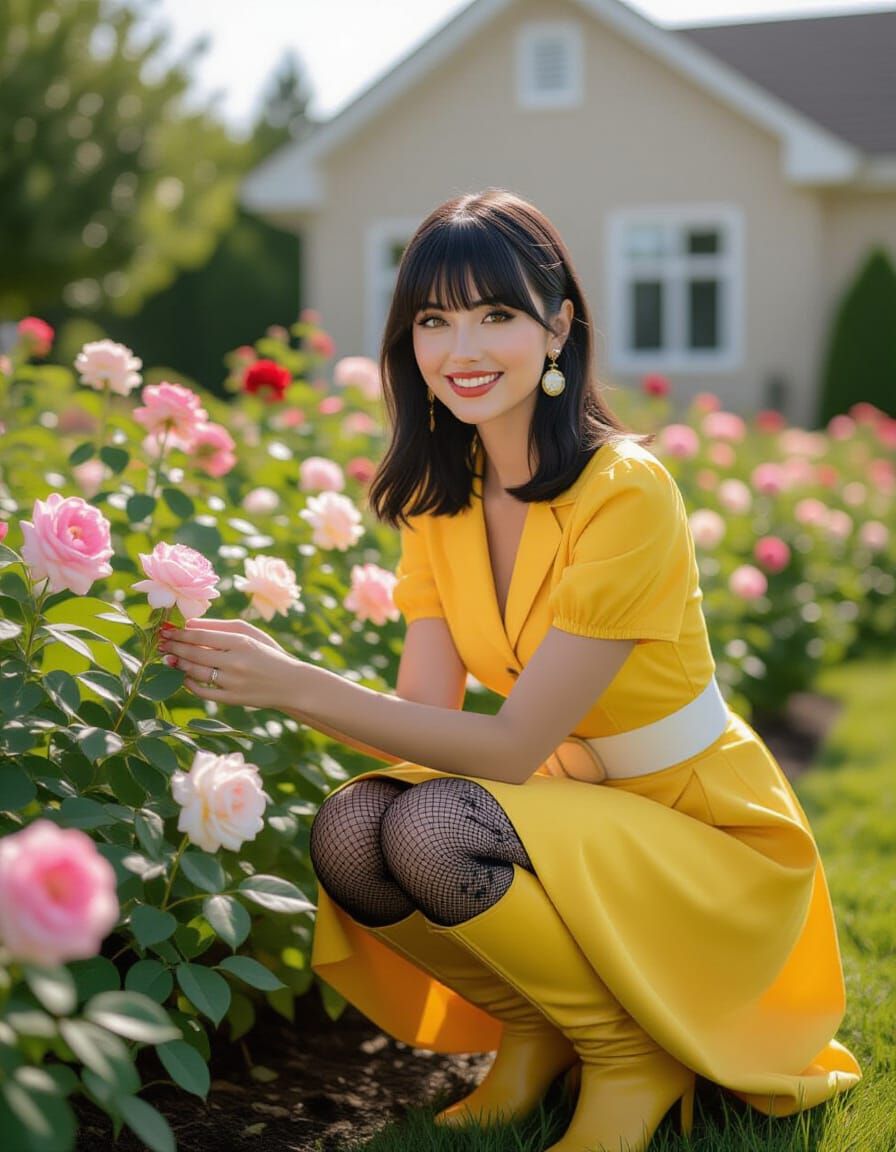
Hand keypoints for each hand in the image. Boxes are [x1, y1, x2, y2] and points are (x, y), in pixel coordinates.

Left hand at [158, 618, 304, 710]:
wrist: (290, 684)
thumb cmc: (267, 653)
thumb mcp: (250, 633)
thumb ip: (220, 627)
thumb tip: (189, 624)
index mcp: (241, 641)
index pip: (201, 635)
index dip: (180, 632)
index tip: (166, 629)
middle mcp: (236, 662)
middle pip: (195, 652)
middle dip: (174, 647)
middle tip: (161, 643)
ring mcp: (233, 682)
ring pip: (195, 672)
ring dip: (178, 664)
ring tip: (169, 657)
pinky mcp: (232, 699)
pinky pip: (202, 691)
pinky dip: (189, 683)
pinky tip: (183, 676)